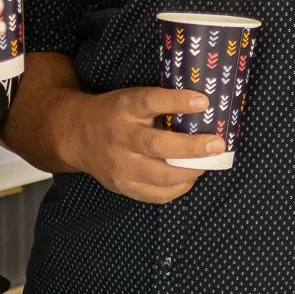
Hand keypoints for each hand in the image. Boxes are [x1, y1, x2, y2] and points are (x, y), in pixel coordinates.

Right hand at [71, 86, 224, 202]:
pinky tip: (189, 178)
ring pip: (160, 176)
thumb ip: (159, 105)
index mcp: (124, 108)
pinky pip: (156, 195)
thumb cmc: (115, 113)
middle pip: (158, 146)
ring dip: (190, 172)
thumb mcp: (131, 99)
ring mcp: (120, 166)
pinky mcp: (122, 186)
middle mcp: (121, 137)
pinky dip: (178, 189)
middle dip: (192, 148)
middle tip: (217, 145)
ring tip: (208, 164)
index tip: (203, 101)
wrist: (77, 135)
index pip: (151, 102)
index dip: (177, 101)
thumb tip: (205, 110)